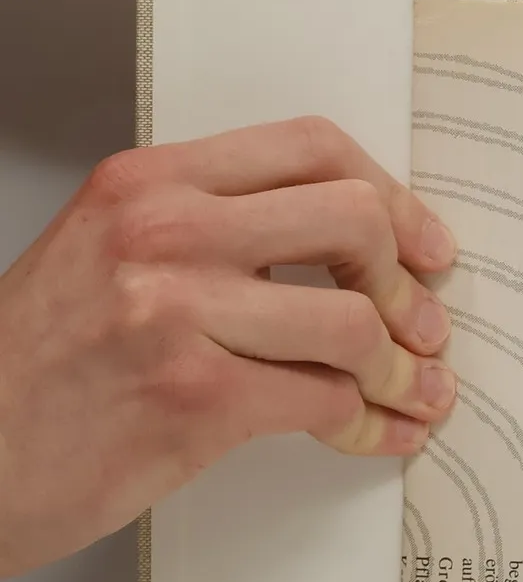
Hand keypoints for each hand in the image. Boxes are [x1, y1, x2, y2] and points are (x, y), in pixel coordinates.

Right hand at [0, 117, 457, 577]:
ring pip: (354, 322)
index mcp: (147, 185)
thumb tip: (347, 247)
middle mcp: (163, 235)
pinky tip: (380, 433)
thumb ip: (212, 233)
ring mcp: (176, 315)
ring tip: (413, 392)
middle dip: (407, 285)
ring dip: (401, 369)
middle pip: (355, 222)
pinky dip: (370, 423)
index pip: (311, 148)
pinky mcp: (194, 399)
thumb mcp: (105, 257)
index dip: (392, 196)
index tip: (422, 245)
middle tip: (423, 327)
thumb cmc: (33, 369)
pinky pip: (327, 400)